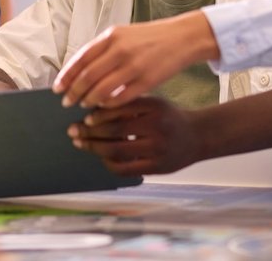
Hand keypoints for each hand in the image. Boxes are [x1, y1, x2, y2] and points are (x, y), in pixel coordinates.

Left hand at [53, 10, 220, 107]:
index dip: (66, 76)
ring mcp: (134, 66)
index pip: (81, 59)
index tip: (58, 88)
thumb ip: (102, 49)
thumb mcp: (122, 34)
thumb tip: (78, 70)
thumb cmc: (149, 38)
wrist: (182, 38)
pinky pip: (120, 98)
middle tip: (67, 102)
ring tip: (84, 105)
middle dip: (74, 92)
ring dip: (89, 101)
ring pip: (102, 90)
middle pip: (88, 77)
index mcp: (111, 36)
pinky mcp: (147, 81)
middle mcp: (120, 50)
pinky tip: (103, 107)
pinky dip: (108, 105)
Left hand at [67, 97, 201, 174]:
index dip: (99, 114)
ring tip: (81, 143)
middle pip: (115, 131)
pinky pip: (125, 169)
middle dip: (90, 132)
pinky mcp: (156, 168)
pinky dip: (108, 163)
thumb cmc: (169, 116)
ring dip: (94, 148)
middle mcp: (157, 128)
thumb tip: (93, 109)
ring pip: (117, 151)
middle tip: (73, 130)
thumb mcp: (154, 102)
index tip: (86, 116)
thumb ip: (128, 103)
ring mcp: (157, 150)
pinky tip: (101, 157)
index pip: (119, 109)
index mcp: (155, 107)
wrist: (198, 136)